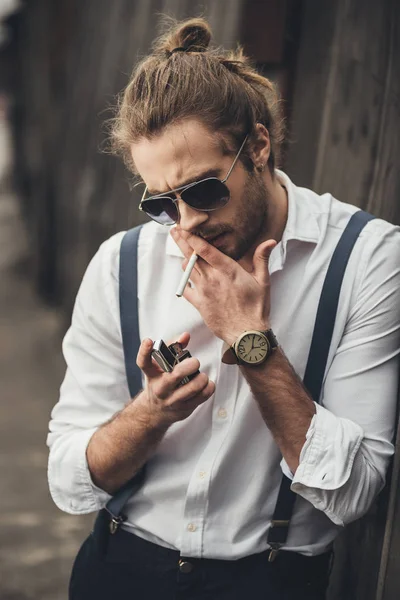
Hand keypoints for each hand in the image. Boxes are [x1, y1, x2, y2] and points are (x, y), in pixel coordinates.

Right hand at [136, 332, 214, 426]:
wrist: (155, 411)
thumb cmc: (161, 381)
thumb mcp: (160, 366)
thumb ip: (172, 348)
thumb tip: (185, 336)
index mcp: (152, 375)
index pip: (143, 363)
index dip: (144, 351)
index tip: (148, 341)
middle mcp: (159, 388)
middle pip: (174, 377)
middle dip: (189, 366)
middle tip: (195, 362)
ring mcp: (172, 400)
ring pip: (191, 388)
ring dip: (201, 378)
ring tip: (202, 376)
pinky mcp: (183, 409)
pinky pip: (201, 397)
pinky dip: (208, 388)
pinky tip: (206, 384)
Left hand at [170, 228, 275, 344]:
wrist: (246, 334)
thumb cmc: (256, 308)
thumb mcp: (263, 281)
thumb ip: (261, 258)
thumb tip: (269, 241)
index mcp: (228, 271)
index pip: (205, 250)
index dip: (192, 238)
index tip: (184, 228)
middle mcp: (213, 279)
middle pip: (192, 256)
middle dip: (182, 241)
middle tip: (175, 231)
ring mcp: (204, 291)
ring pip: (188, 269)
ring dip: (185, 259)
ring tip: (183, 250)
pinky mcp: (199, 304)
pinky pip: (185, 289)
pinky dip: (184, 281)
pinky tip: (186, 276)